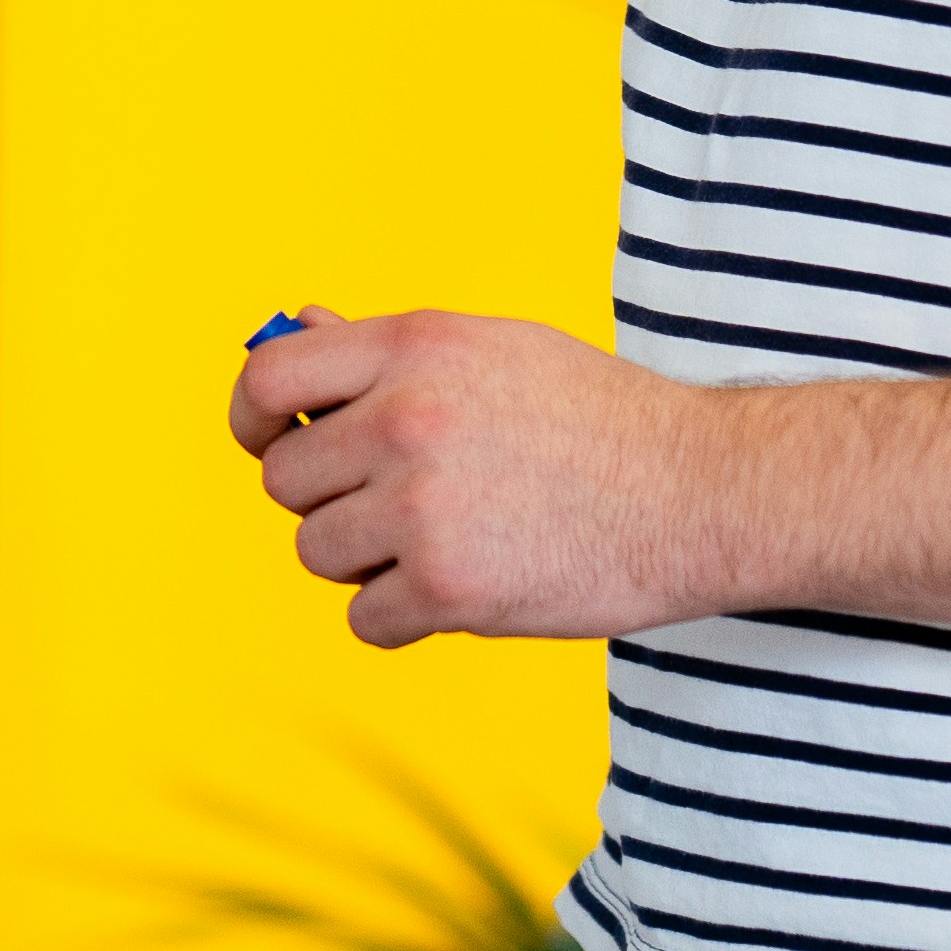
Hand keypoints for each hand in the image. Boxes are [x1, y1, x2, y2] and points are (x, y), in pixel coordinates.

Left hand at [227, 305, 733, 647]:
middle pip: (286, 480)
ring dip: (364, 562)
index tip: (269, 442)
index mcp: (414, 347)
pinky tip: (460, 588)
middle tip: (394, 503)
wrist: (696, 490)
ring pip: (317, 553)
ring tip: (441, 542)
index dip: (254, 419)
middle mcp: (406, 419)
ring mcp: (422, 507)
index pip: (269, 378)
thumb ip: (385, 350)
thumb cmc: (596, 418)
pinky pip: (365, 620)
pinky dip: (402, 617)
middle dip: (328, 499)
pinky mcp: (447, 587)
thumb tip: (296, 330)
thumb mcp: (491, 347)